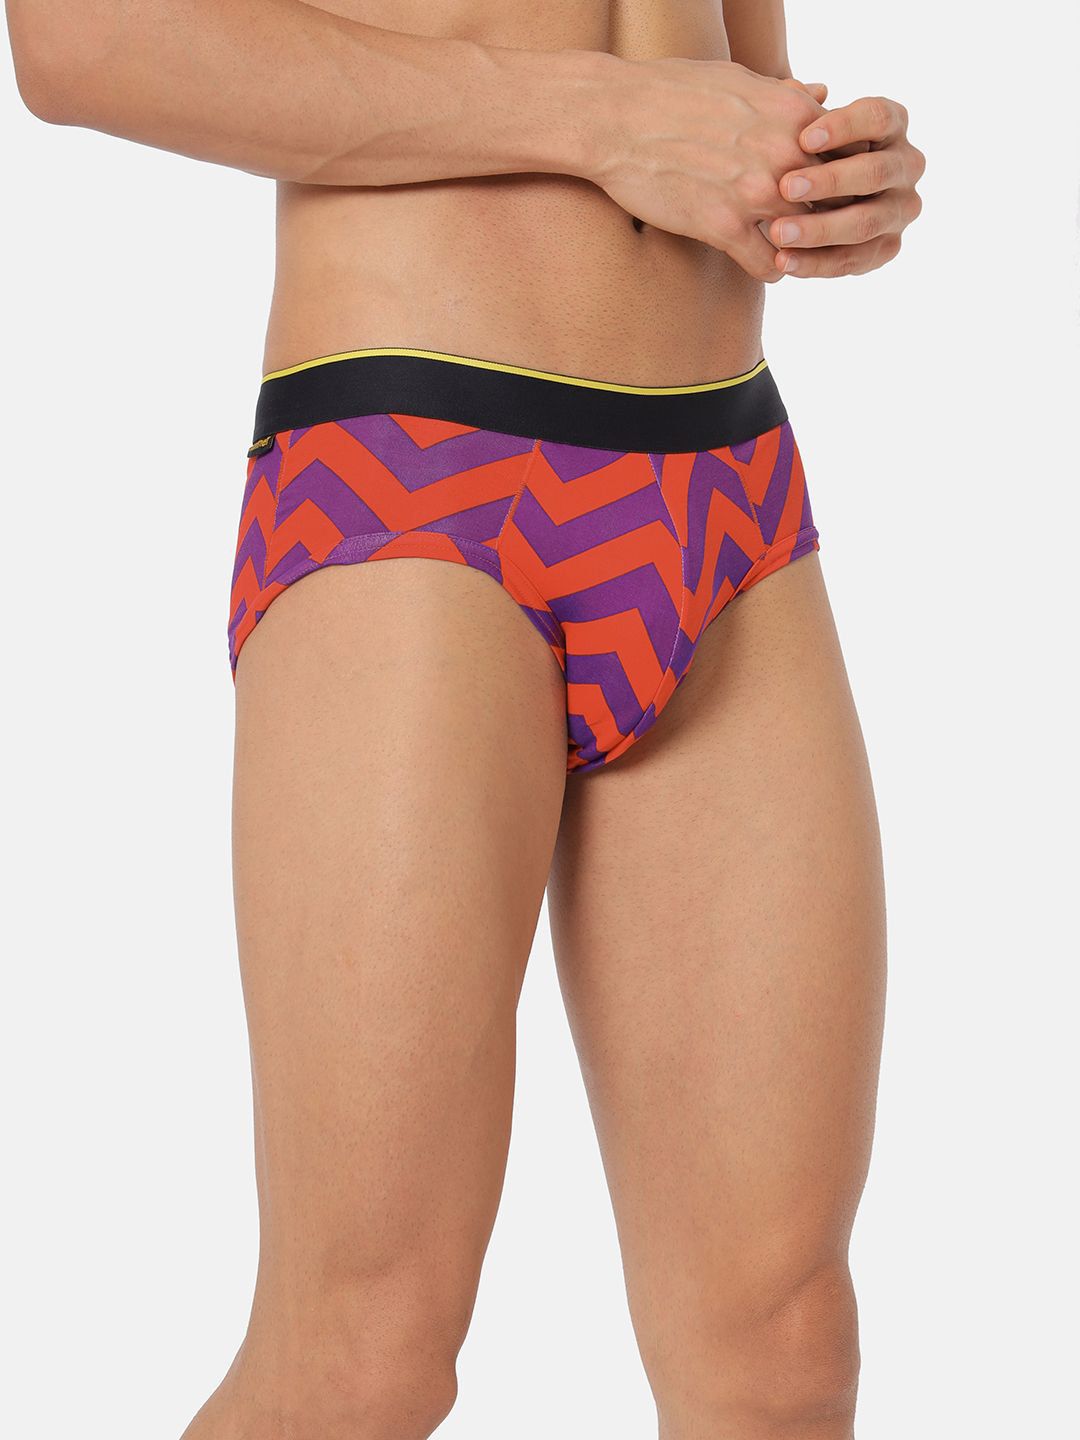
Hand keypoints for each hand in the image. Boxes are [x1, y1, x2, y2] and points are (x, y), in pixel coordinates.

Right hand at [590, 58, 828, 282]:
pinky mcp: (723, 226)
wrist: (616, 117)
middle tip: (821, 231)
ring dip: (803, 250)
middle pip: (835, 203)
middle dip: (830, 220)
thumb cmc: (673, 92)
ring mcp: (755, 193)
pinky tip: (765, 263)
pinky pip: (770, 266)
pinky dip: (773, 270)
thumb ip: (787, 95)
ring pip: (807, 239)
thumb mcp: (740, 79)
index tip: (834, 192)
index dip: (845, 180)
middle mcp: (784, 154)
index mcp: (795, 115)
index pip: (848, 159)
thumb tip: (821, 95)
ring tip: (794, 252)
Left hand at [766, 93, 925, 276]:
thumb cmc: (804, 147)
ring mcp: (901, 209)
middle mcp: (906, 165)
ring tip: (777, 233)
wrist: (808, 197)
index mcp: (893, 124)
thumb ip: (799, 109)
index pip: (877, 118)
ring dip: (819, 229)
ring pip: (865, 222)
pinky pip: (854, 260)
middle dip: (830, 181)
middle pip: (876, 172)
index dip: (844, 126)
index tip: (803, 138)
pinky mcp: (888, 247)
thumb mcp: (802, 123)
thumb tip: (797, 92)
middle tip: (786, 187)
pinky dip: (816, 263)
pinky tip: (783, 262)